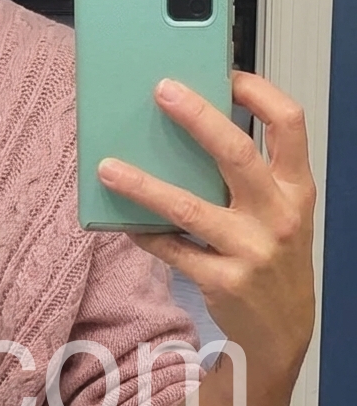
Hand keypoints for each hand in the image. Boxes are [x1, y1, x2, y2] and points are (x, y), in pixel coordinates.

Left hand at [97, 72, 316, 381]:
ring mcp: (251, 250)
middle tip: (162, 90)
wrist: (282, 331)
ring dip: (143, 185)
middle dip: (198, 117)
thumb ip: (250, 180)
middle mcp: (278, 215)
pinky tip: (121, 222)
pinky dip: (144, 233)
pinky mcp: (222, 281)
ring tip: (107, 167)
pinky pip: (171, 249)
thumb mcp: (279, 215)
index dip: (259, 93)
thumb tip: (189, 139)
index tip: (225, 73)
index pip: (290, 124)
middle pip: (236, 154)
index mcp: (297, 188)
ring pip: (187, 207)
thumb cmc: (272, 260)